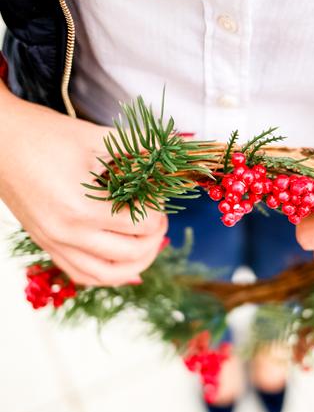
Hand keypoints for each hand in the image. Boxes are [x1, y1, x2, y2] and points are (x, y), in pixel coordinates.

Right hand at [0, 85, 166, 285]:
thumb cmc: (44, 135)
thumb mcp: (94, 137)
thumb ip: (137, 147)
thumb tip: (172, 147)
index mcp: (81, 208)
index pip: (140, 225)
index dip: (158, 212)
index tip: (160, 197)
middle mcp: (67, 234)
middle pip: (130, 254)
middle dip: (155, 238)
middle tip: (160, 219)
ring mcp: (54, 244)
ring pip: (107, 276)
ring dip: (137, 264)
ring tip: (149, 244)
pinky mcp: (46, 245)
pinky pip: (82, 275)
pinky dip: (108, 274)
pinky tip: (124, 263)